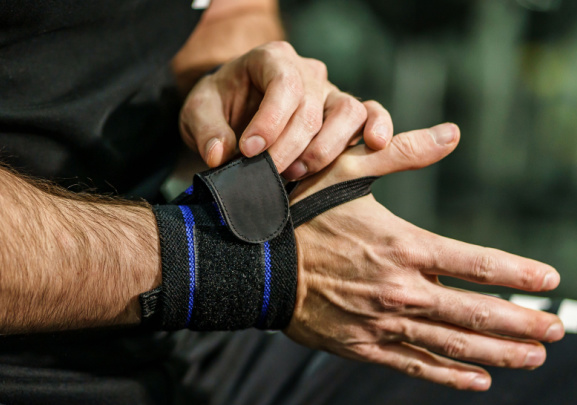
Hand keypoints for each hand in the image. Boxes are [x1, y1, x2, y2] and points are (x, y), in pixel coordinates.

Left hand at [180, 41, 391, 180]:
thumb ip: (206, 130)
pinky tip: (375, 144)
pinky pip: (371, 113)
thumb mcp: (198, 112)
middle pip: (311, 108)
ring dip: (323, 150)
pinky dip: (378, 126)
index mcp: (271, 58)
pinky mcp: (343, 114)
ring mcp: (328, 91)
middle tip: (267, 174)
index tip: (249, 151)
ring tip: (296, 172)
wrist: (232, 111)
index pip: (283, 84)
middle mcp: (306, 71)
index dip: (270, 122)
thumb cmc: (218, 105)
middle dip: (288, 148)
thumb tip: (220, 155)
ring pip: (347, 112)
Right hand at [287, 123, 564, 390]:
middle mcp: (401, 289)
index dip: (519, 274)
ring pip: (451, 343)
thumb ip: (402, 152)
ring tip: (534, 356)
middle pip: (475, 312)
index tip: (550, 281)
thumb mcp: (347, 169)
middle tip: (555, 330)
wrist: (253, 261)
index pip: (478, 263)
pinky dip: (447, 375)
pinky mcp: (361, 345)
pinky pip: (413, 364)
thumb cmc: (299, 213)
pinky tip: (478, 379)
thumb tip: (452, 133)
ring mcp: (382, 322)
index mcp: (403, 246)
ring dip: (498, 352)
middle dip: (521, 322)